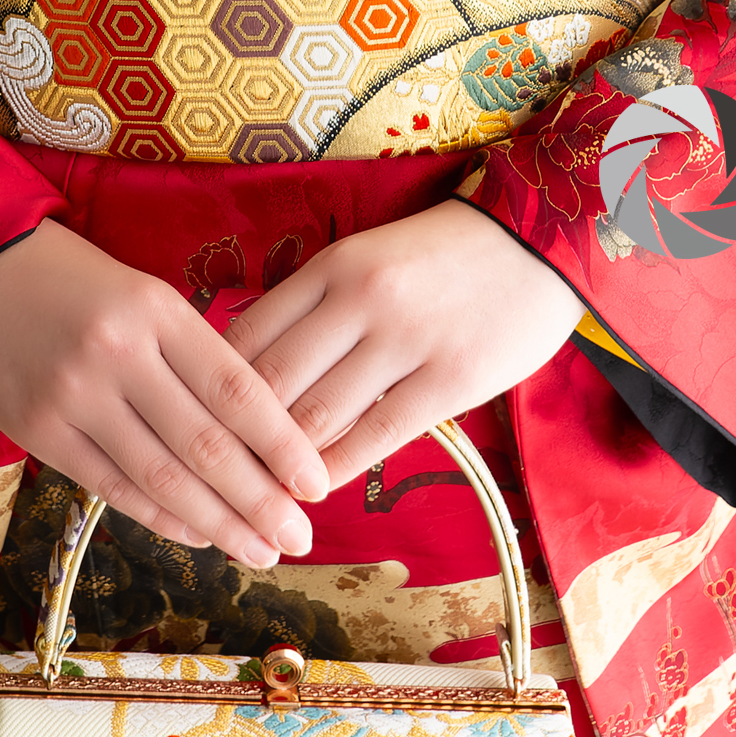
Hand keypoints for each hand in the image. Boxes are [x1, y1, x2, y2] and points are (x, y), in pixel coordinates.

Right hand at [0, 220, 329, 566]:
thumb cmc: (80, 280)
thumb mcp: (145, 295)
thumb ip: (192, 355)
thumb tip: (257, 432)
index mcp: (157, 311)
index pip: (236, 389)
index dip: (282, 444)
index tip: (317, 483)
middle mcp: (119, 355)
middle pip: (206, 446)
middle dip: (260, 501)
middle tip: (300, 537)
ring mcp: (74, 397)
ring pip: (161, 478)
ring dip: (217, 524)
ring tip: (259, 550)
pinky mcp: (38, 431)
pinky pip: (111, 488)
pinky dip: (160, 519)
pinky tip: (197, 537)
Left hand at [224, 201, 582, 487]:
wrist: (536, 241)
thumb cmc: (441, 254)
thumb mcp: (367, 256)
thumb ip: (315, 303)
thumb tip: (249, 364)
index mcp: (333, 263)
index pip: (248, 334)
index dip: (214, 389)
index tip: (199, 426)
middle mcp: (360, 298)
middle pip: (273, 382)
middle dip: (237, 439)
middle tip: (215, 478)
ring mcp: (405, 339)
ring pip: (318, 416)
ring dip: (282, 465)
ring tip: (259, 494)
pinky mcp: (449, 380)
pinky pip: (377, 436)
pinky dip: (337, 470)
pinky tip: (317, 490)